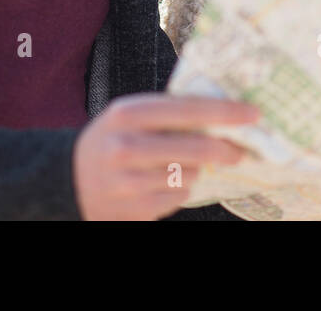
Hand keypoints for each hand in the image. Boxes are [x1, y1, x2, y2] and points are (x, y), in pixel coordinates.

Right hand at [72, 93, 260, 219]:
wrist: (67, 182)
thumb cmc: (112, 139)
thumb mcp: (129, 115)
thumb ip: (168, 112)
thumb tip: (224, 112)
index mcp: (127, 114)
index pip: (188, 110)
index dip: (225, 112)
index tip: (253, 114)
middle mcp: (126, 147)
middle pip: (196, 148)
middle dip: (225, 149)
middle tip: (240, 150)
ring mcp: (129, 183)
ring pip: (190, 175)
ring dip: (195, 170)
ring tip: (180, 165)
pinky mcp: (135, 210)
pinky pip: (178, 198)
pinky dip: (179, 190)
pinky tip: (163, 183)